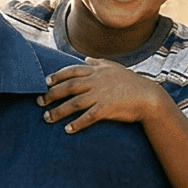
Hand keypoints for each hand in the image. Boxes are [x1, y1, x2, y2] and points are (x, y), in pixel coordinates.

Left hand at [40, 62, 169, 132]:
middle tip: (39, 101)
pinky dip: (77, 123)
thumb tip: (86, 58)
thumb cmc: (131, 82)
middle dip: (51, 94)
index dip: (57, 76)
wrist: (148, 97)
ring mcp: (101, 95)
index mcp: (97, 71)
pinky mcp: (107, 109)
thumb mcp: (114, 67)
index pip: (71, 71)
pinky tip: (68, 129)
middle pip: (68, 87)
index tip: (45, 82)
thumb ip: (98, 62)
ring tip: (47, 118)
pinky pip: (88, 117)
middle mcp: (96, 82)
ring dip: (59, 111)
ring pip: (74, 103)